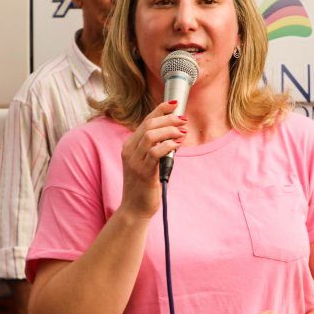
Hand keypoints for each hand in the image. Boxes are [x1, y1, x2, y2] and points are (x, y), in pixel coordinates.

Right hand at [118, 101, 186, 217]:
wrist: (135, 208)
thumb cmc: (144, 185)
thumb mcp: (148, 162)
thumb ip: (158, 147)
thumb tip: (177, 134)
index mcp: (129, 146)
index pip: (145, 121)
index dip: (160, 109)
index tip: (173, 104)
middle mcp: (130, 151)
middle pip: (149, 124)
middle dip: (169, 119)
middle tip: (183, 120)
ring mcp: (135, 161)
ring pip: (151, 135)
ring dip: (170, 131)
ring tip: (182, 132)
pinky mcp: (144, 172)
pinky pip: (156, 152)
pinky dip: (168, 145)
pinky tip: (177, 145)